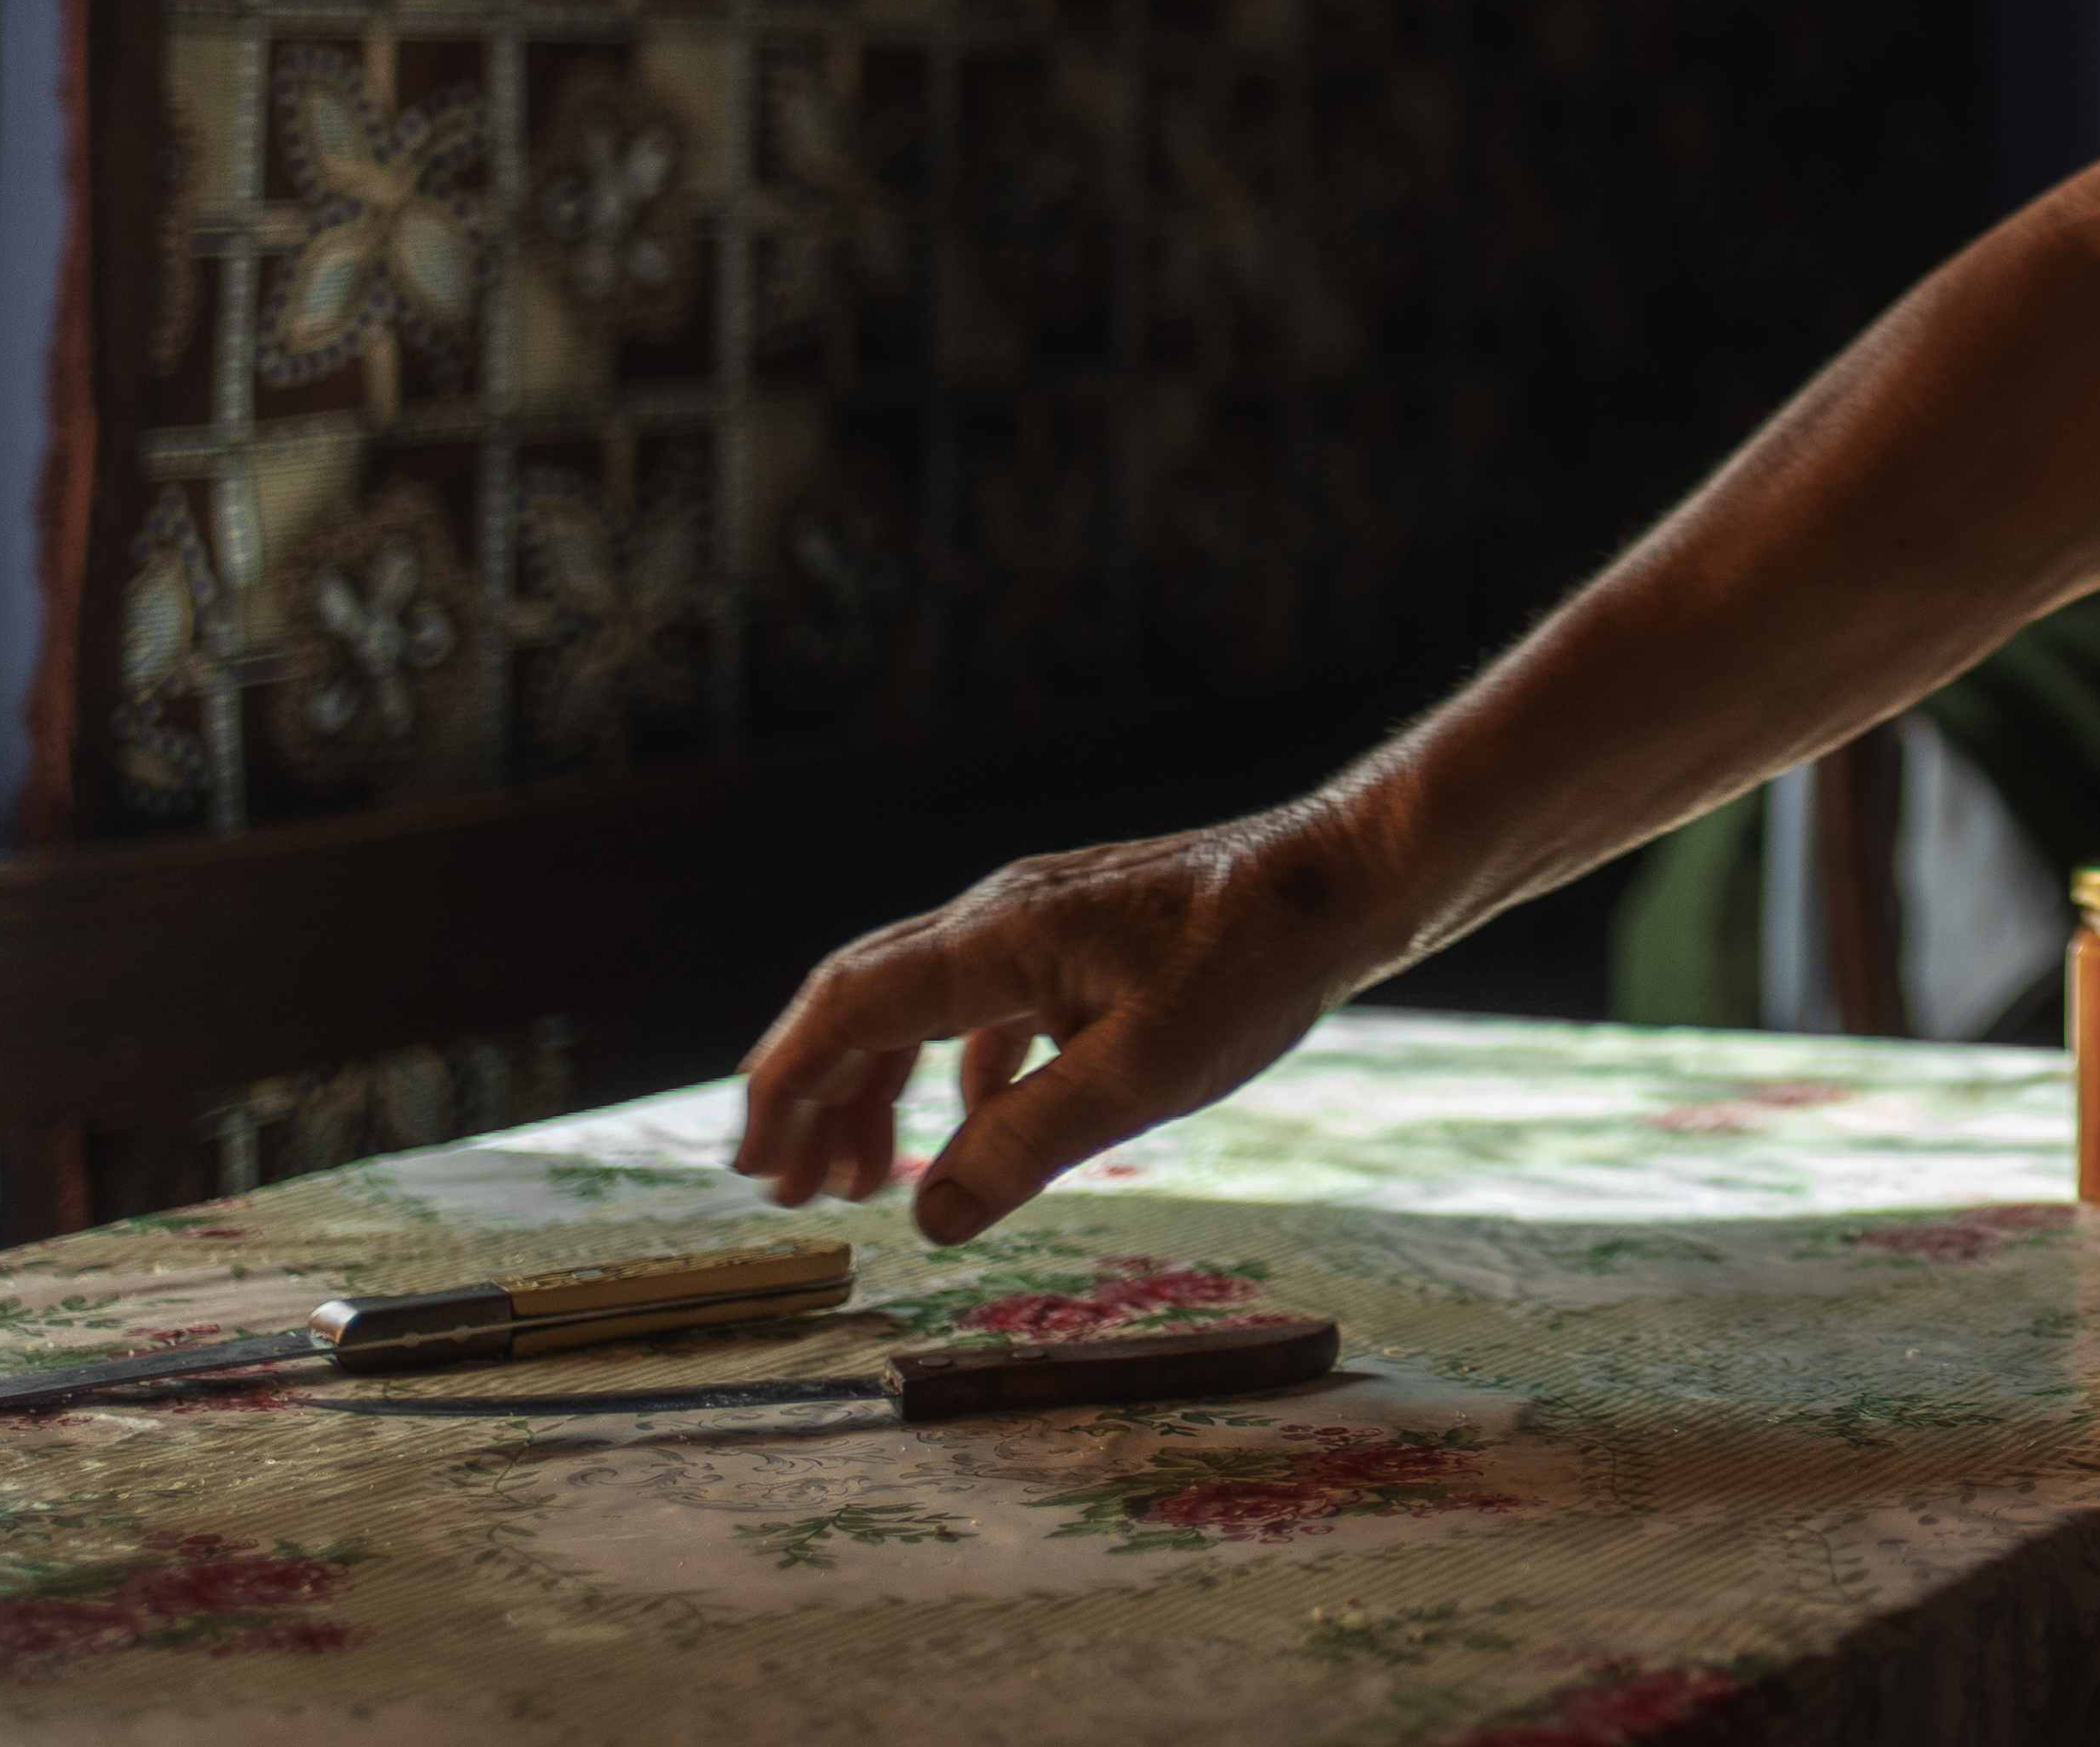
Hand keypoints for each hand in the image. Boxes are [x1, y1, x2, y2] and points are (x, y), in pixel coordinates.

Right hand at [730, 783, 1424, 1240]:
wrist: (1345, 881)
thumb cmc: (1253, 965)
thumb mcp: (1138, 1076)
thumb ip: (1027, 1146)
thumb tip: (931, 1218)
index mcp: (995, 939)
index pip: (845, 1009)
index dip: (785, 1085)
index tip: (754, 1162)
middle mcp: (1001, 916)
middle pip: (865, 1004)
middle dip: (816, 1095)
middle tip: (789, 1188)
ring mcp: (1044, 920)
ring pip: (925, 1005)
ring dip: (882, 1086)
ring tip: (863, 1176)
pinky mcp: (1087, 935)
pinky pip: (990, 1004)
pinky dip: (962, 1071)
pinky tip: (979, 1132)